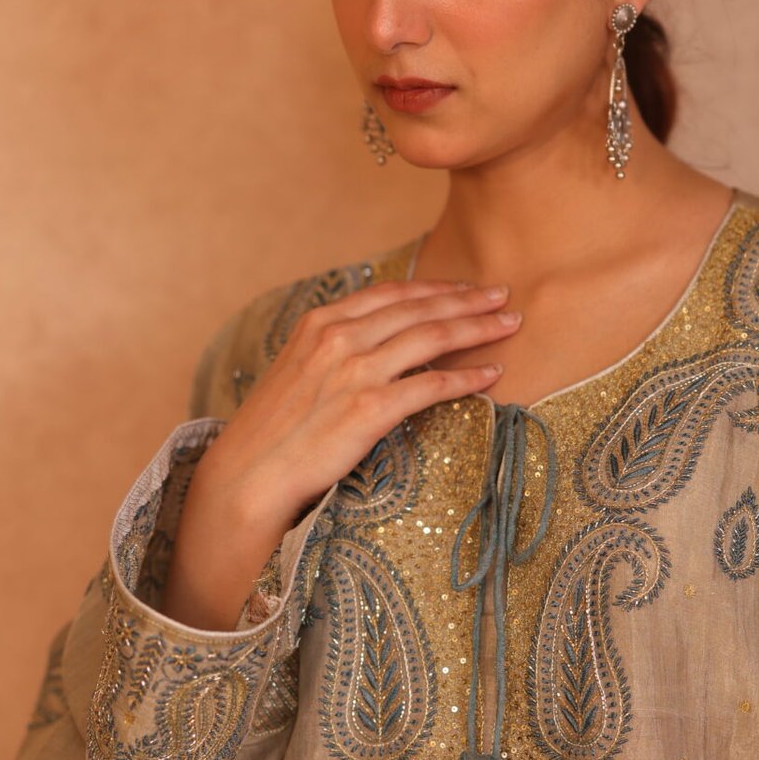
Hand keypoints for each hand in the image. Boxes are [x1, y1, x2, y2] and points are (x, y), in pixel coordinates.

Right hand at [157, 279, 522, 629]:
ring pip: (431, 337)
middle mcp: (339, 338)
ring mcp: (354, 371)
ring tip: (509, 325)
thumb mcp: (297, 368)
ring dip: (477, 328)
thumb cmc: (273, 430)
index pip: (392, 293)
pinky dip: (467, 377)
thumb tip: (374, 338)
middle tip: (503, 295)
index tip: (467, 287)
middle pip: (419, 308)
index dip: (435, 287)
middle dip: (467, 299)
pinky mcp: (368, 409)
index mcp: (320, 322)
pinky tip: (492, 374)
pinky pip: (431, 385)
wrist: (249, 473)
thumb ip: (334, 346)